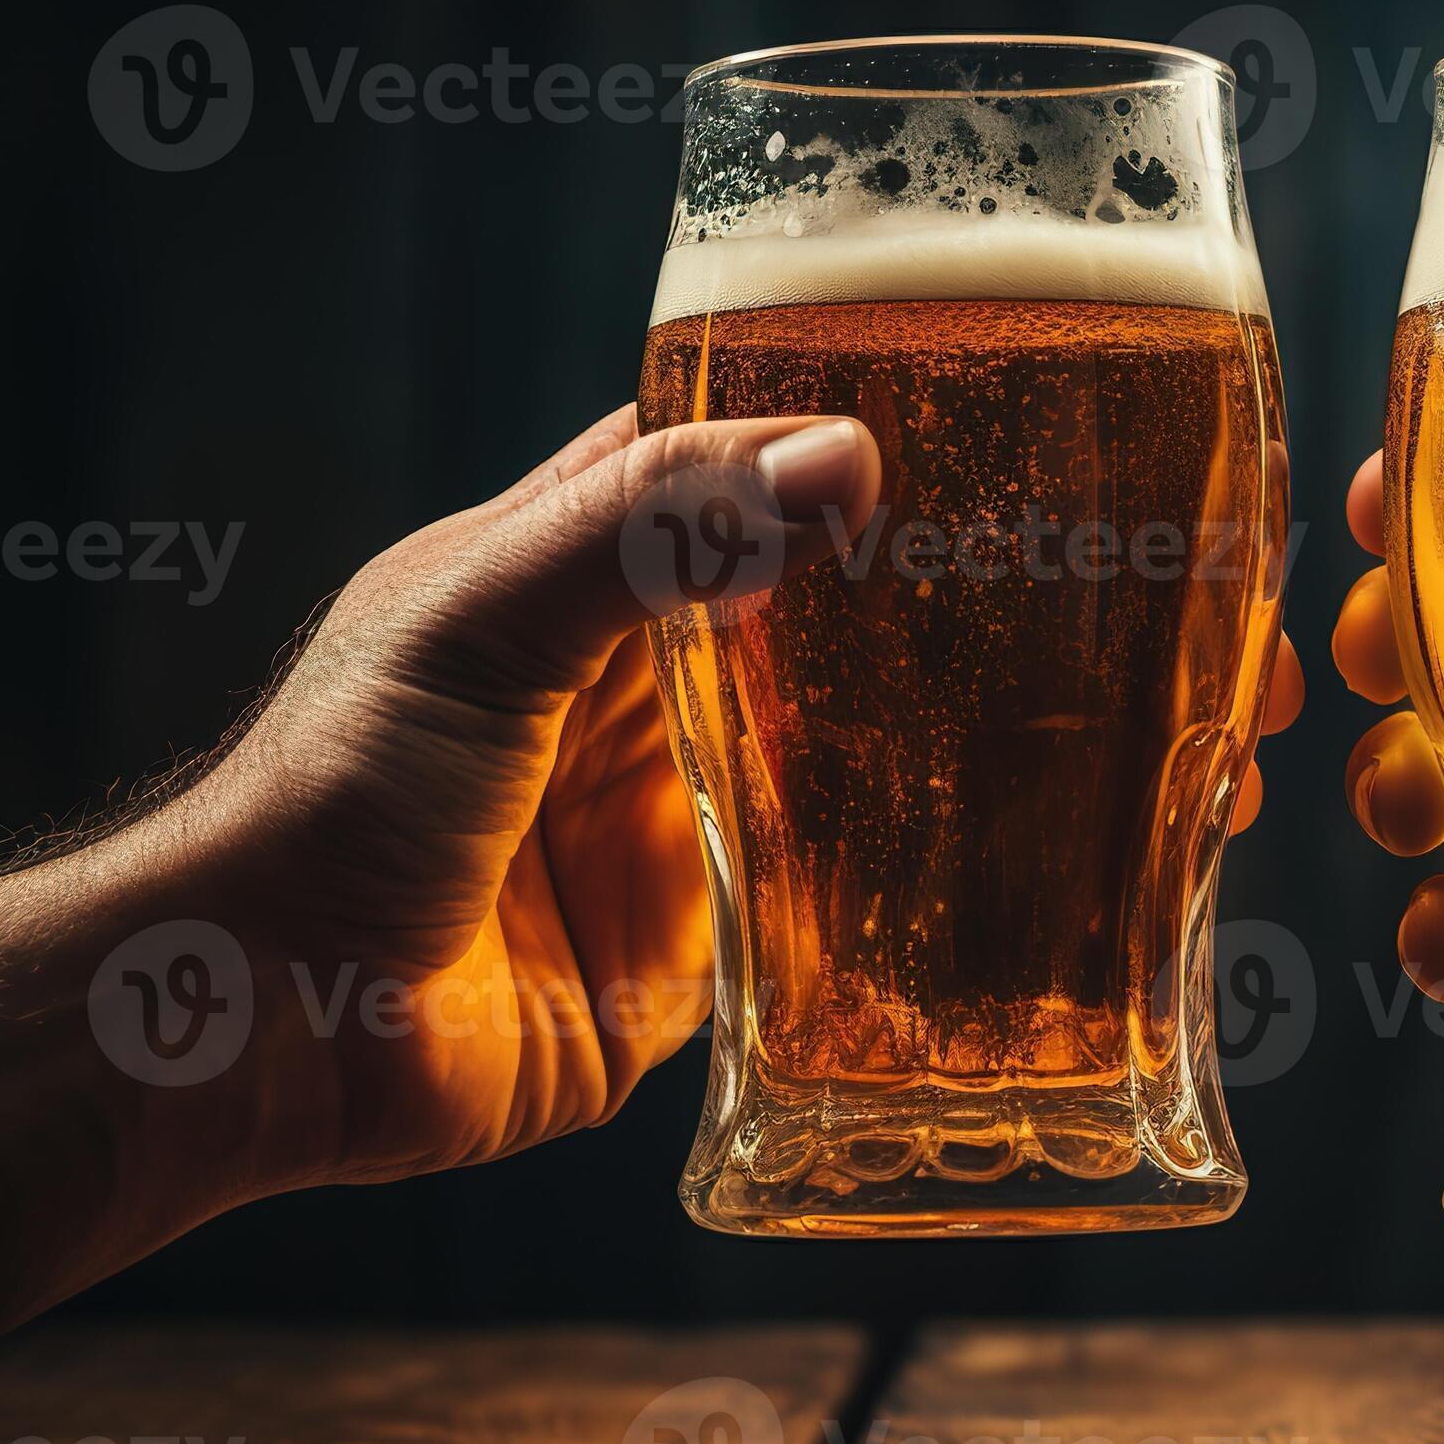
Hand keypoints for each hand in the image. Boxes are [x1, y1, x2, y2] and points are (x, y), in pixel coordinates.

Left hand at [185, 407, 1302, 1187]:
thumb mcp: (481, 617)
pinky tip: (1088, 874)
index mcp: (601, 562)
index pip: (765, 453)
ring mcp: (699, 809)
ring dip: (1018, 741)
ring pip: (889, 751)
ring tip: (1178, 736)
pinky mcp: (719, 941)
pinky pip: (862, 901)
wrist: (265, 1033)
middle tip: (1174, 585)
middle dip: (1006, 595)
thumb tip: (852, 458)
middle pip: (863, 607)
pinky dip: (965, 887)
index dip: (891, 425)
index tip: (1048, 410)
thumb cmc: (333, 789)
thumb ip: (649, 532)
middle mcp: (665, 675)